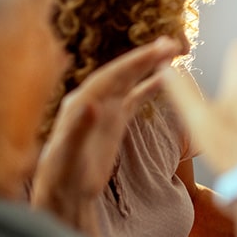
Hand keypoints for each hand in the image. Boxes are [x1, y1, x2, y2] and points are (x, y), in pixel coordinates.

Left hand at [32, 37, 178, 235]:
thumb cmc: (62, 175)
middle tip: (172, 44)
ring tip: (174, 53)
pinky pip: (134, 98)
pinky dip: (150, 87)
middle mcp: (92, 100)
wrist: (65, 191)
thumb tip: (92, 105)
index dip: (134, 63)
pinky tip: (166, 80)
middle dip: (146, 58)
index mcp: (80, 103)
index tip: (156, 52)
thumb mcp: (67, 155)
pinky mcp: (114, 121)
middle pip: (123, 73)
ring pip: (130, 82)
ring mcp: (104, 109)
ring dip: (150, 67)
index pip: (111, 76)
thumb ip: (79, 129)